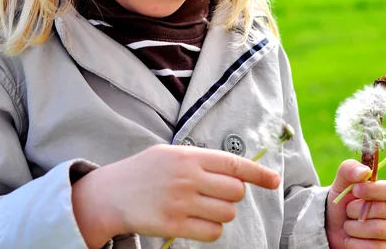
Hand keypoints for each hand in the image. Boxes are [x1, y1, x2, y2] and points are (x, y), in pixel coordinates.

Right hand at [71, 144, 279, 247]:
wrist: (110, 193)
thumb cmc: (143, 171)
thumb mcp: (169, 153)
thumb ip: (200, 159)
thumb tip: (237, 172)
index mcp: (188, 156)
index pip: (234, 164)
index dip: (259, 173)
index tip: (275, 181)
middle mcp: (188, 178)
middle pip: (236, 192)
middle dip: (232, 196)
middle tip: (215, 194)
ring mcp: (181, 202)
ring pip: (226, 214)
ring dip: (221, 213)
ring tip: (201, 207)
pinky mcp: (174, 226)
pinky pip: (212, 232)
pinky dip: (211, 230)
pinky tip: (197, 222)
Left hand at [326, 160, 385, 248]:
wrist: (331, 227)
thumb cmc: (341, 201)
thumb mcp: (341, 182)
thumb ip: (349, 169)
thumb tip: (364, 172)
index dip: (374, 190)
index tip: (355, 190)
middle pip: (384, 210)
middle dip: (357, 209)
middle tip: (348, 210)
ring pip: (378, 230)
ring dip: (353, 227)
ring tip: (348, 225)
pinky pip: (373, 248)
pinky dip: (354, 243)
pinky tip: (351, 239)